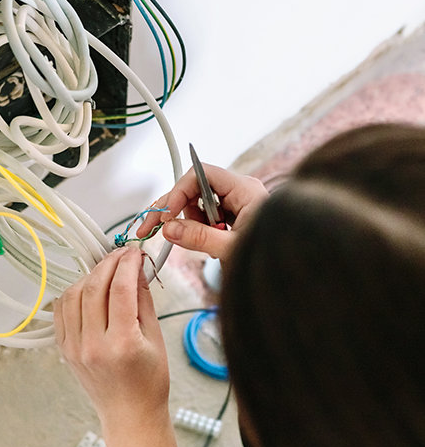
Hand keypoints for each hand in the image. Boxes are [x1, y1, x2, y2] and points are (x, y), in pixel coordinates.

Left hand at [54, 246, 169, 427]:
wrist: (129, 414)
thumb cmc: (149, 382)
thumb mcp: (156, 338)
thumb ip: (144, 300)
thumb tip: (137, 269)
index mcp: (122, 343)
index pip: (121, 289)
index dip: (128, 264)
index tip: (134, 253)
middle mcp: (94, 345)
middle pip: (94, 287)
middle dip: (109, 263)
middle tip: (122, 255)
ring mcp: (74, 348)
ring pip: (73, 294)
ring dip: (90, 276)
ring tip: (107, 271)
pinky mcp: (64, 349)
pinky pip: (61, 310)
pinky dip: (73, 293)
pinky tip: (88, 289)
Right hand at [137, 165, 268, 259]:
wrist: (293, 272)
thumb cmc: (276, 255)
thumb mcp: (232, 249)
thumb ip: (200, 238)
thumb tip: (170, 228)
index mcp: (245, 190)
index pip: (202, 175)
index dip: (180, 191)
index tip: (167, 213)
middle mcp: (239, 192)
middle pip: (194, 188)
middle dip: (172, 208)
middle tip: (151, 226)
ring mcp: (235, 204)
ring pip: (196, 204)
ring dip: (188, 223)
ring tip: (201, 242)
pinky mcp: (232, 217)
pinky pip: (204, 216)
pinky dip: (196, 229)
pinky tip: (206, 243)